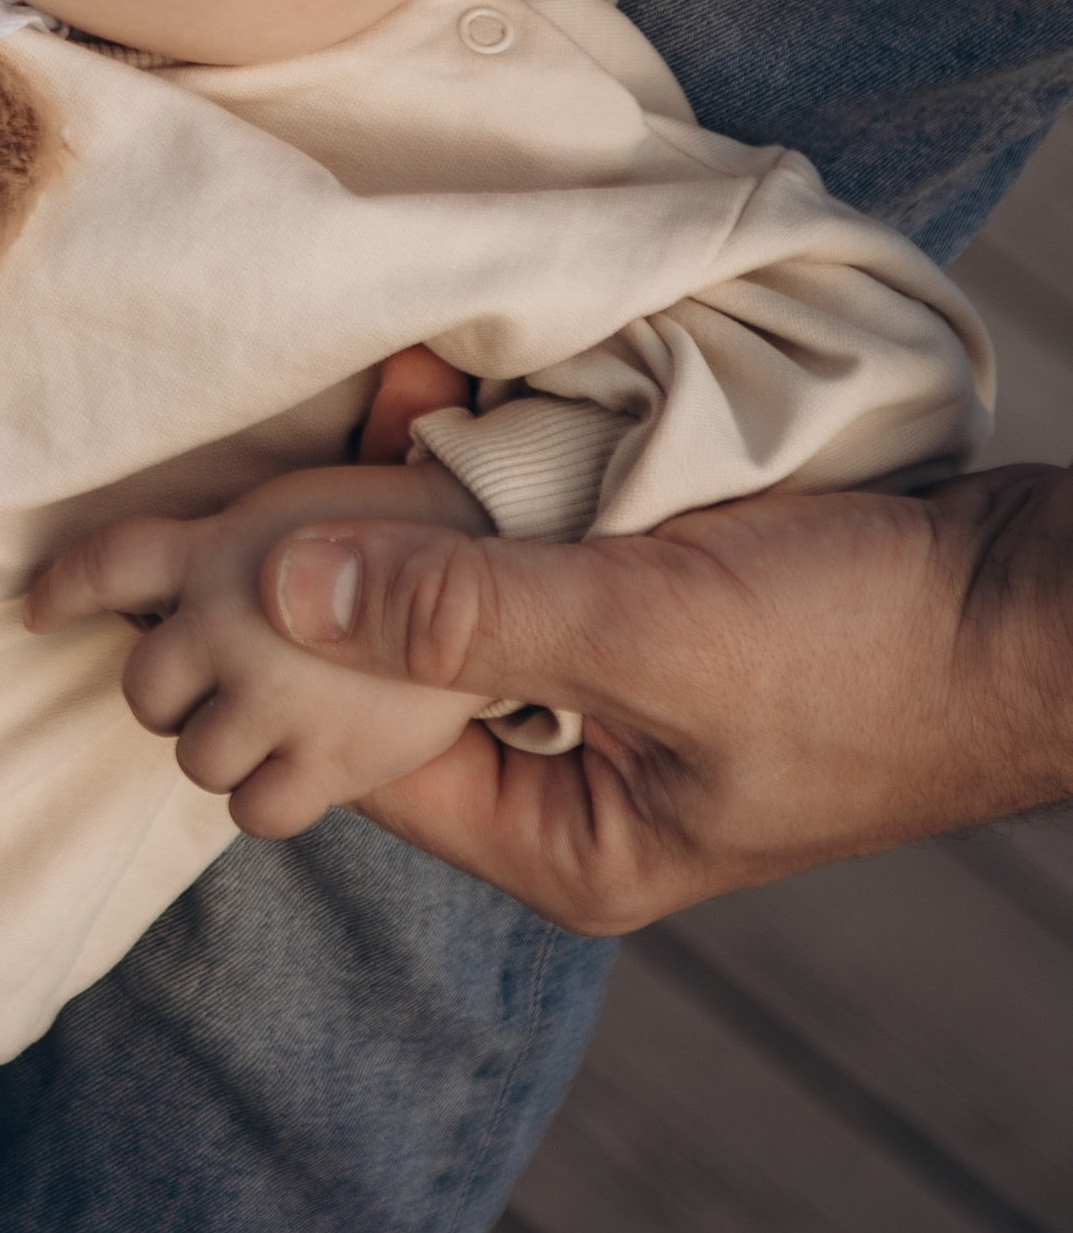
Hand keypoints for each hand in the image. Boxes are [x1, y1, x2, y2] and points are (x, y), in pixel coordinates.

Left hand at [27, 460, 492, 835]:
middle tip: (218, 672)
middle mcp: (232, 621)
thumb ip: (264, 541)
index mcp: (224, 546)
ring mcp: (275, 697)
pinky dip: (266, 796)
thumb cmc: (432, 522)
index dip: (63, 589)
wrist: (527, 551)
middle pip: (142, 684)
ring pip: (192, 756)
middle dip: (171, 686)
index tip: (35, 607)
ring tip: (267, 716)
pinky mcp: (329, 760)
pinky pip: (254, 809)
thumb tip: (220, 576)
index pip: (107, 565)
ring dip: (219, 742)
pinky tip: (296, 769)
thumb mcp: (327, 502)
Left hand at [260, 465, 1072, 929]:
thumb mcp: (648, 630)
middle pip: (395, 669)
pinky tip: (455, 394)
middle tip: (333, 429)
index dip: (282, 648)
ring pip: (455, 589)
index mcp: (558, 842)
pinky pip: (525, 540)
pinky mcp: (648, 603)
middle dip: (349, 550)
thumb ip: (463, 612)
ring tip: (397, 390)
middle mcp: (569, 779)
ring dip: (419, 489)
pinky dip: (490, 470)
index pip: (352, 757)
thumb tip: (277, 592)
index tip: (239, 526)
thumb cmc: (870, 652)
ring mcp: (610, 691)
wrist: (1041, 600)